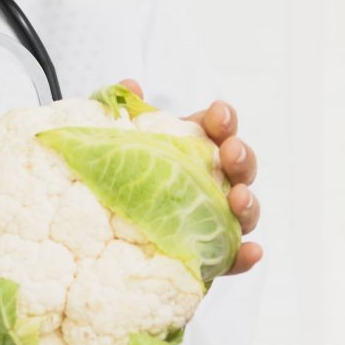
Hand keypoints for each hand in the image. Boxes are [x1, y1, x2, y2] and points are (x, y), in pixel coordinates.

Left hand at [116, 79, 261, 275]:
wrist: (94, 229)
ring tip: (238, 198)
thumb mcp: (111, 141)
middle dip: (241, 156)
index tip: (217, 112)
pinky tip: (250, 251)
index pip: (218, 129)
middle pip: (240, 167)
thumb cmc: (117, 176)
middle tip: (229, 151)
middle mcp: (211, 181)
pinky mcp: (208, 257)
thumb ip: (121, 111)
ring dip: (248, 202)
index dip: (223, 119)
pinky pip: (232, 258)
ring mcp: (213, 219)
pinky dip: (246, 255)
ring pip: (243, 211)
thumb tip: (130, 86)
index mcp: (193, 148)